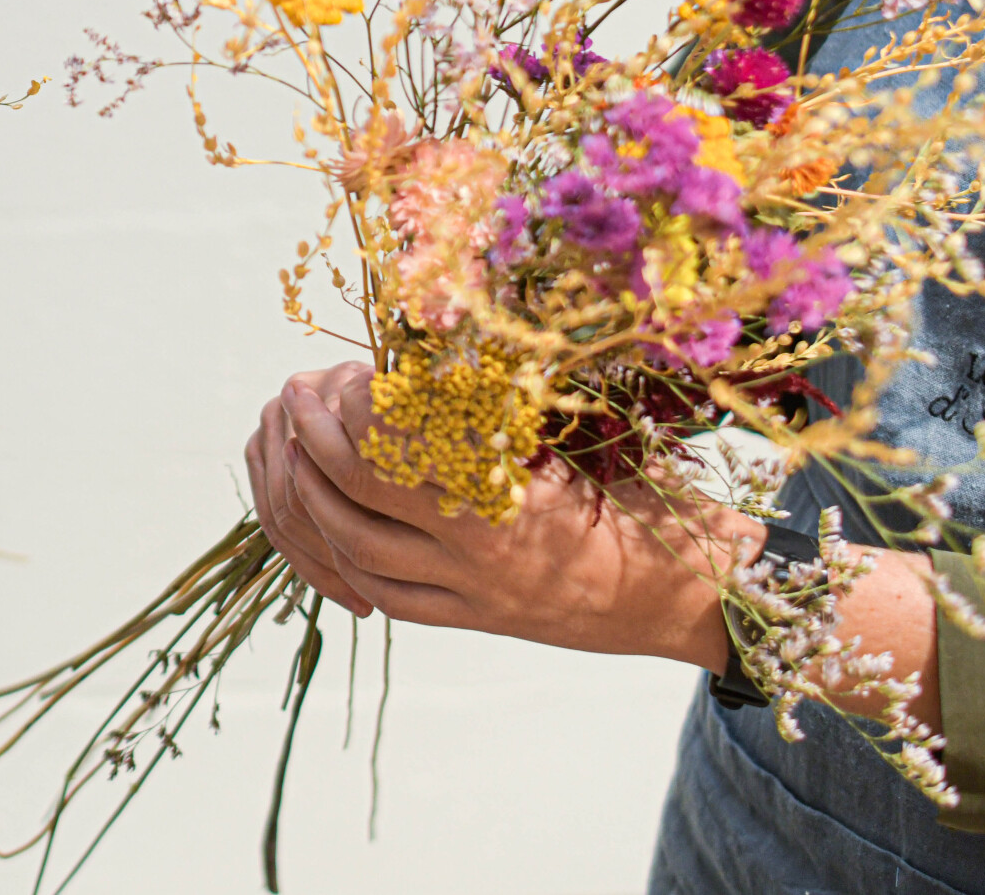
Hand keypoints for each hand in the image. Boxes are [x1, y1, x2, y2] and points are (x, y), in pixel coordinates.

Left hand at [247, 361, 744, 668]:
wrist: (692, 593)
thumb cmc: (645, 495)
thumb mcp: (580, 442)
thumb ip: (500, 416)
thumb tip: (424, 362)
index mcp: (509, 491)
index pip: (400, 447)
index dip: (357, 408)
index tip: (342, 371)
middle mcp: (482, 548)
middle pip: (362, 495)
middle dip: (314, 443)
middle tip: (292, 397)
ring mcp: (474, 592)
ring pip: (360, 550)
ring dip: (313, 499)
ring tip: (292, 453)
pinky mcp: (476, 622)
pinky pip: (389, 597)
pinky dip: (346, 561)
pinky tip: (328, 526)